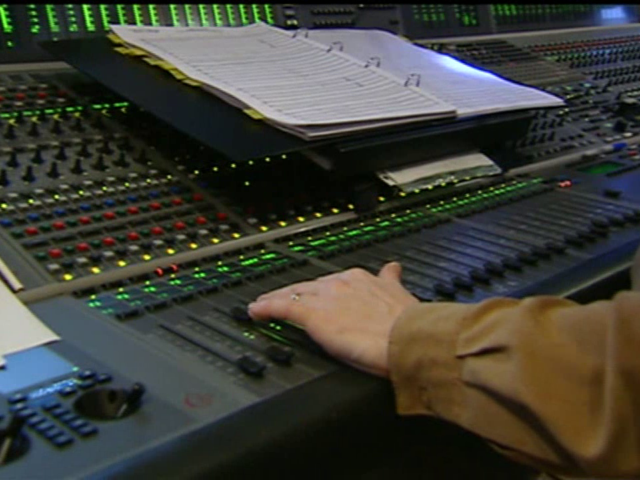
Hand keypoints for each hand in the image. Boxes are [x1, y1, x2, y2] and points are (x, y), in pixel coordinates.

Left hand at [248, 262, 418, 377]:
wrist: (407, 339)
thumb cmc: (408, 325)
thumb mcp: (400, 293)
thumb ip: (390, 280)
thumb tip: (393, 269)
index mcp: (360, 278)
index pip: (330, 282)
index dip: (317, 290)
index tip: (312, 294)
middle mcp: (340, 283)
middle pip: (308, 287)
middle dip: (292, 293)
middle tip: (277, 298)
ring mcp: (325, 298)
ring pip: (292, 294)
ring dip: (274, 299)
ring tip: (262, 304)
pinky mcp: (314, 315)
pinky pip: (283, 308)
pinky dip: (266, 308)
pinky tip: (256, 311)